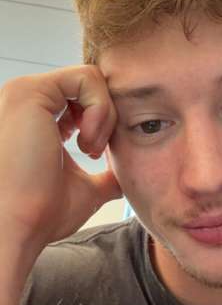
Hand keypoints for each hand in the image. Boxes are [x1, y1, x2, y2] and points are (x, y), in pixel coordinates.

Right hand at [0, 65, 122, 251]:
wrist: (16, 227)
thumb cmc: (40, 215)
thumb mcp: (83, 190)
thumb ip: (103, 177)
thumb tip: (123, 181)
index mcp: (33, 117)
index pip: (83, 98)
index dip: (101, 121)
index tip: (94, 153)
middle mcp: (25, 100)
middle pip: (90, 85)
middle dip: (105, 116)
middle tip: (94, 152)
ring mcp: (24, 92)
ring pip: (91, 78)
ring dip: (103, 115)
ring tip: (89, 149)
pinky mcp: (30, 91)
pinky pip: (87, 77)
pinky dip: (100, 109)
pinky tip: (87, 141)